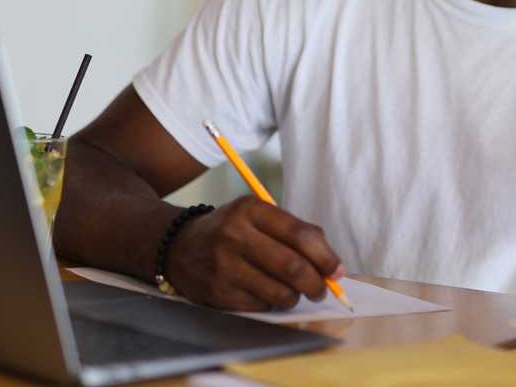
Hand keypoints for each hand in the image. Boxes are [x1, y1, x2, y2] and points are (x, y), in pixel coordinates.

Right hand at [164, 196, 344, 310]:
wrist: (178, 246)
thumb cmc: (232, 230)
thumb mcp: (258, 216)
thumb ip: (296, 232)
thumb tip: (334, 265)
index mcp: (251, 209)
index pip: (300, 234)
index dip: (326, 256)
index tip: (337, 271)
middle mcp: (235, 235)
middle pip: (292, 267)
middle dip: (316, 284)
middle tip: (322, 290)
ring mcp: (224, 266)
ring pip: (279, 292)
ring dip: (295, 297)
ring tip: (293, 291)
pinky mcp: (217, 293)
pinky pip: (260, 306)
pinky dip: (271, 304)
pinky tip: (264, 293)